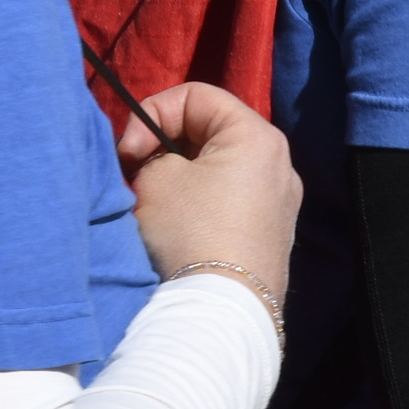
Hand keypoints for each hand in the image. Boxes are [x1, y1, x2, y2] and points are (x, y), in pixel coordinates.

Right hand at [116, 81, 301, 299]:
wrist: (221, 313)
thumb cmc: (189, 231)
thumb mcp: (154, 177)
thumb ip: (153, 152)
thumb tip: (158, 161)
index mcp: (257, 137)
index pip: (195, 95)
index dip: (151, 113)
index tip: (127, 152)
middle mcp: (280, 165)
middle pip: (210, 130)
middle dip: (166, 144)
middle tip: (136, 171)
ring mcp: (281, 204)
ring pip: (219, 167)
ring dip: (182, 174)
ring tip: (155, 200)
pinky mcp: (273, 237)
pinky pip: (231, 200)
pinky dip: (201, 201)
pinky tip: (179, 226)